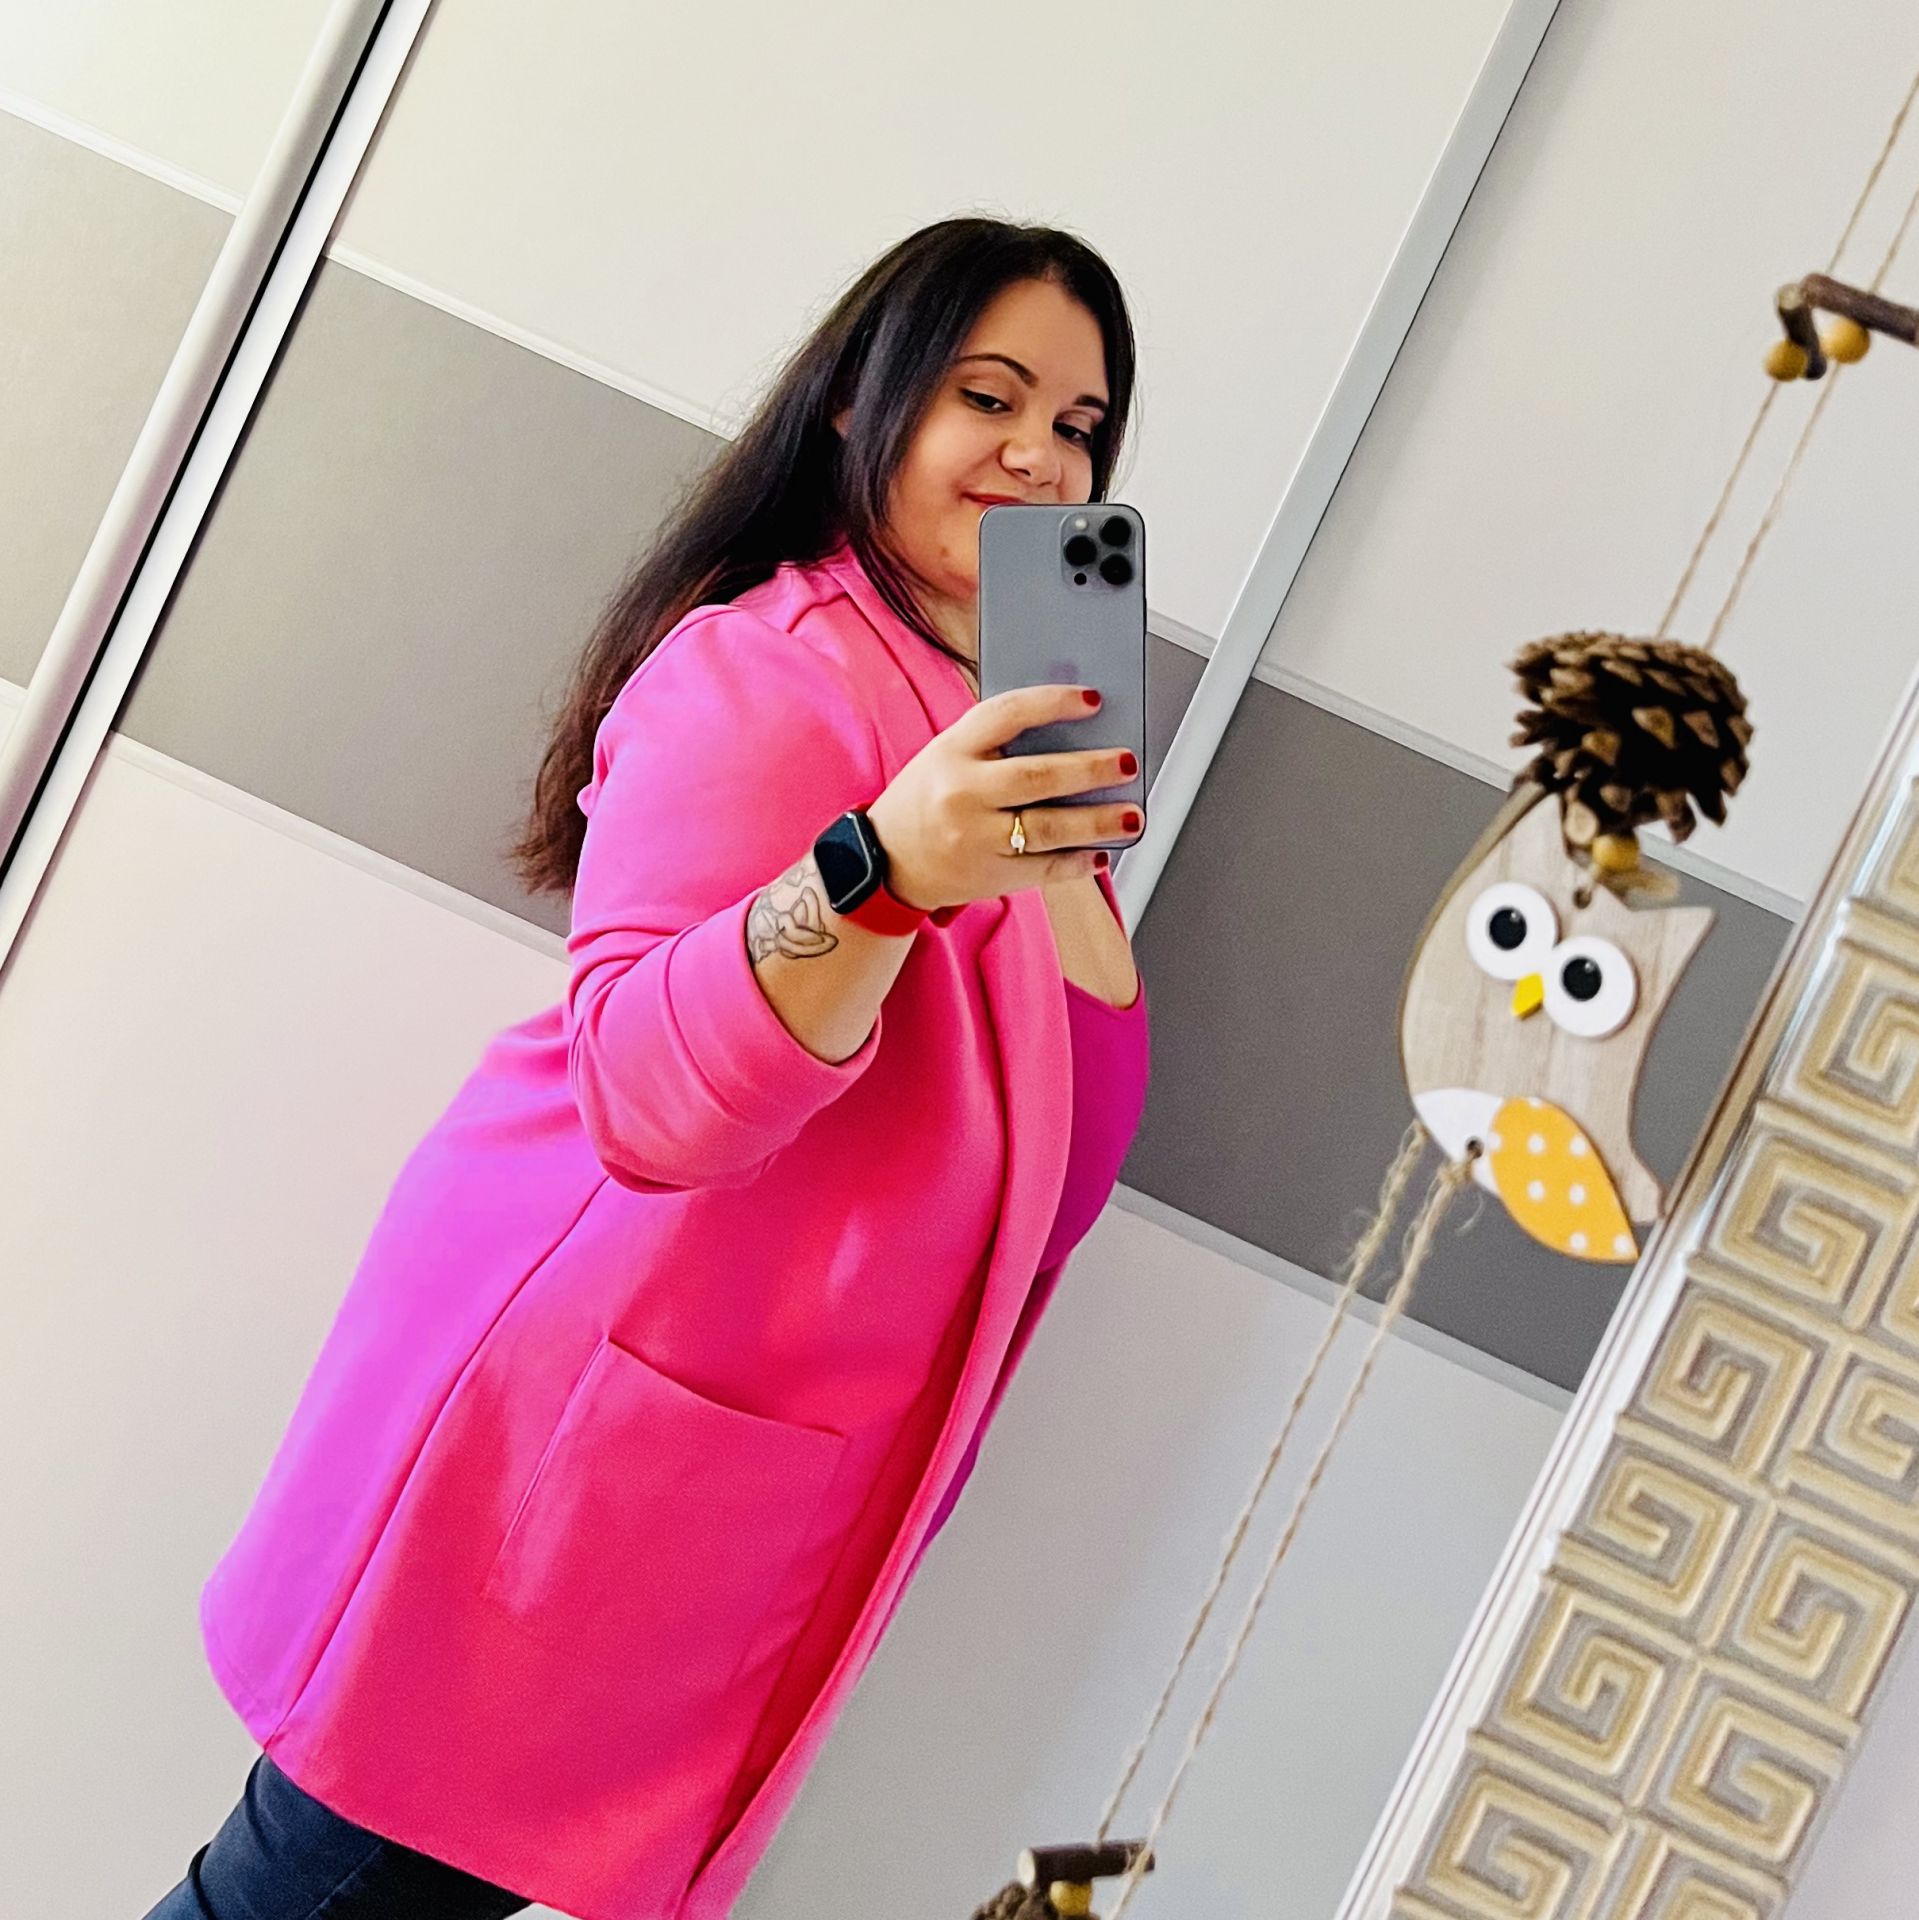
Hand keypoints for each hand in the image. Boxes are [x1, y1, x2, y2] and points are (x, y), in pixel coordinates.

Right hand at [864, 684, 1139, 912]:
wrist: (886, 860)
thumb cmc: (926, 799)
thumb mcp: (947, 756)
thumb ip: (996, 743)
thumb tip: (1072, 734)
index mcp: (951, 750)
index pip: (1007, 714)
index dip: (1054, 703)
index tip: (1093, 700)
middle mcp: (962, 793)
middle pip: (1039, 776)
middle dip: (1091, 768)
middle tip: (1127, 761)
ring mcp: (975, 838)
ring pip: (1049, 827)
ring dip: (1098, 821)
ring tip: (1132, 814)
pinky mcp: (988, 875)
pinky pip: (1044, 868)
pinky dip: (1078, 861)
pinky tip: (1101, 852)